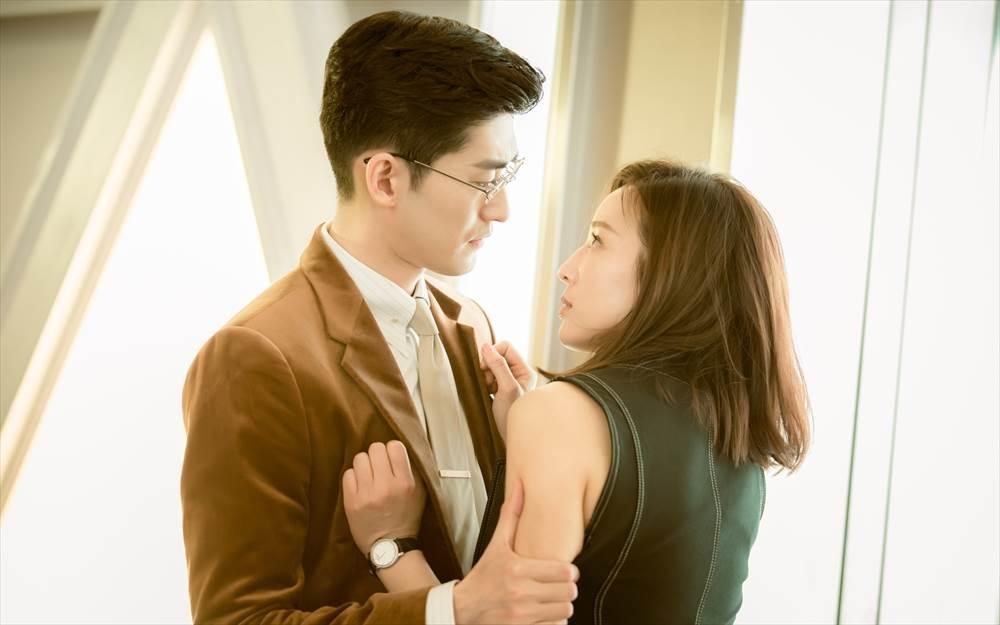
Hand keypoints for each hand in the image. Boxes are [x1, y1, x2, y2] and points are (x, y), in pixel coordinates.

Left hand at [342, 441, 425, 554]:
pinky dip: (354, 477)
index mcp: (405, 483)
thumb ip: (413, 470)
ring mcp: (367, 494)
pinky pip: (348, 474)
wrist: (390, 547)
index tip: (392, 457)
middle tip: (379, 466)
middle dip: (377, 455)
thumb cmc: (406, 518)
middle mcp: (386, 486)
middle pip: (375, 449)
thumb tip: (399, 449)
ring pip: (360, 458)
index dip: (393, 450)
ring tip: (369, 475)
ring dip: (365, 465)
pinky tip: (361, 485)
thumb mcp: (420, 494)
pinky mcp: (351, 502)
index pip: (395, 447)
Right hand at [454, 479, 577, 624]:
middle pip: (569, 591)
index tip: (563, 571)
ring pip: (565, 611)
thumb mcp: (496, 545)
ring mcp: (521, 615)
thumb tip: (520, 485)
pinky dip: (553, 622)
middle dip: (567, 588)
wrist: (462, 609)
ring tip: (552, 600)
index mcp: (518, 569)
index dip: (569, 571)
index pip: (565, 571)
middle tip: (559, 586)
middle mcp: (520, 593)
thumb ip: (511, 515)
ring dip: (562, 606)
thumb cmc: (483, 576)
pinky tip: (544, 615)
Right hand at [480, 342, 537, 440]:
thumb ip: (498, 366)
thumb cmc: (513, 415)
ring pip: (491, 367)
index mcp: (525, 370)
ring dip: (486, 376)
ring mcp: (510, 382)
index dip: (492, 354)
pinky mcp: (501, 390)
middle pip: (498, 356)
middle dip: (488, 367)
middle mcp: (519, 374)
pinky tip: (488, 394)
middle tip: (488, 383)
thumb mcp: (506, 389)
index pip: (505, 347)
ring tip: (488, 391)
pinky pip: (489, 378)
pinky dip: (485, 384)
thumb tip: (485, 346)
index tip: (483, 368)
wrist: (510, 439)